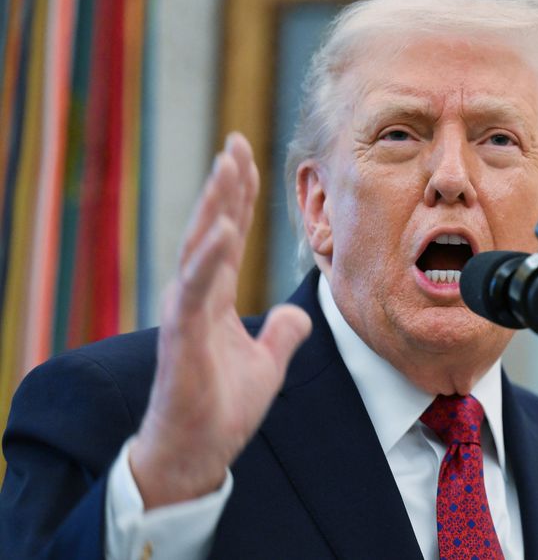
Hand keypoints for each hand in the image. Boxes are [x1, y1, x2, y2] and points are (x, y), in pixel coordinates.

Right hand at [129, 133, 311, 508]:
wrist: (197, 451)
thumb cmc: (221, 408)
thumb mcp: (266, 364)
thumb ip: (282, 335)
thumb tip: (298, 314)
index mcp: (213, 297)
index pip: (229, 234)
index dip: (238, 196)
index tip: (246, 155)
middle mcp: (196, 296)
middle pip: (210, 228)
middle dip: (224, 185)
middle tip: (236, 142)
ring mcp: (186, 314)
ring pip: (199, 248)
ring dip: (215, 206)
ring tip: (229, 167)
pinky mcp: (182, 337)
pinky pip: (195, 290)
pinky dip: (208, 258)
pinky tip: (221, 228)